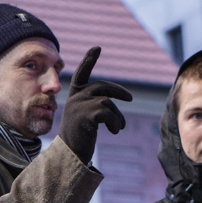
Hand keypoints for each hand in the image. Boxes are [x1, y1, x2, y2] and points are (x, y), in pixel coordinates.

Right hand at [59, 46, 132, 164]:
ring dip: (117, 116)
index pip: (82, 74)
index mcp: (74, 96)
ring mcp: (78, 105)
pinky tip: (114, 132)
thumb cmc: (81, 138)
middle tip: (130, 98)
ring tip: (118, 128)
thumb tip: (114, 100)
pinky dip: (115, 122)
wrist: (70, 155)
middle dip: (118, 91)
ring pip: (107, 102)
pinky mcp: (85, 115)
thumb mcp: (87, 118)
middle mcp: (75, 98)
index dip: (89, 60)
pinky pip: (108, 112)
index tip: (97, 47)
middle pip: (102, 87)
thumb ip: (97, 106)